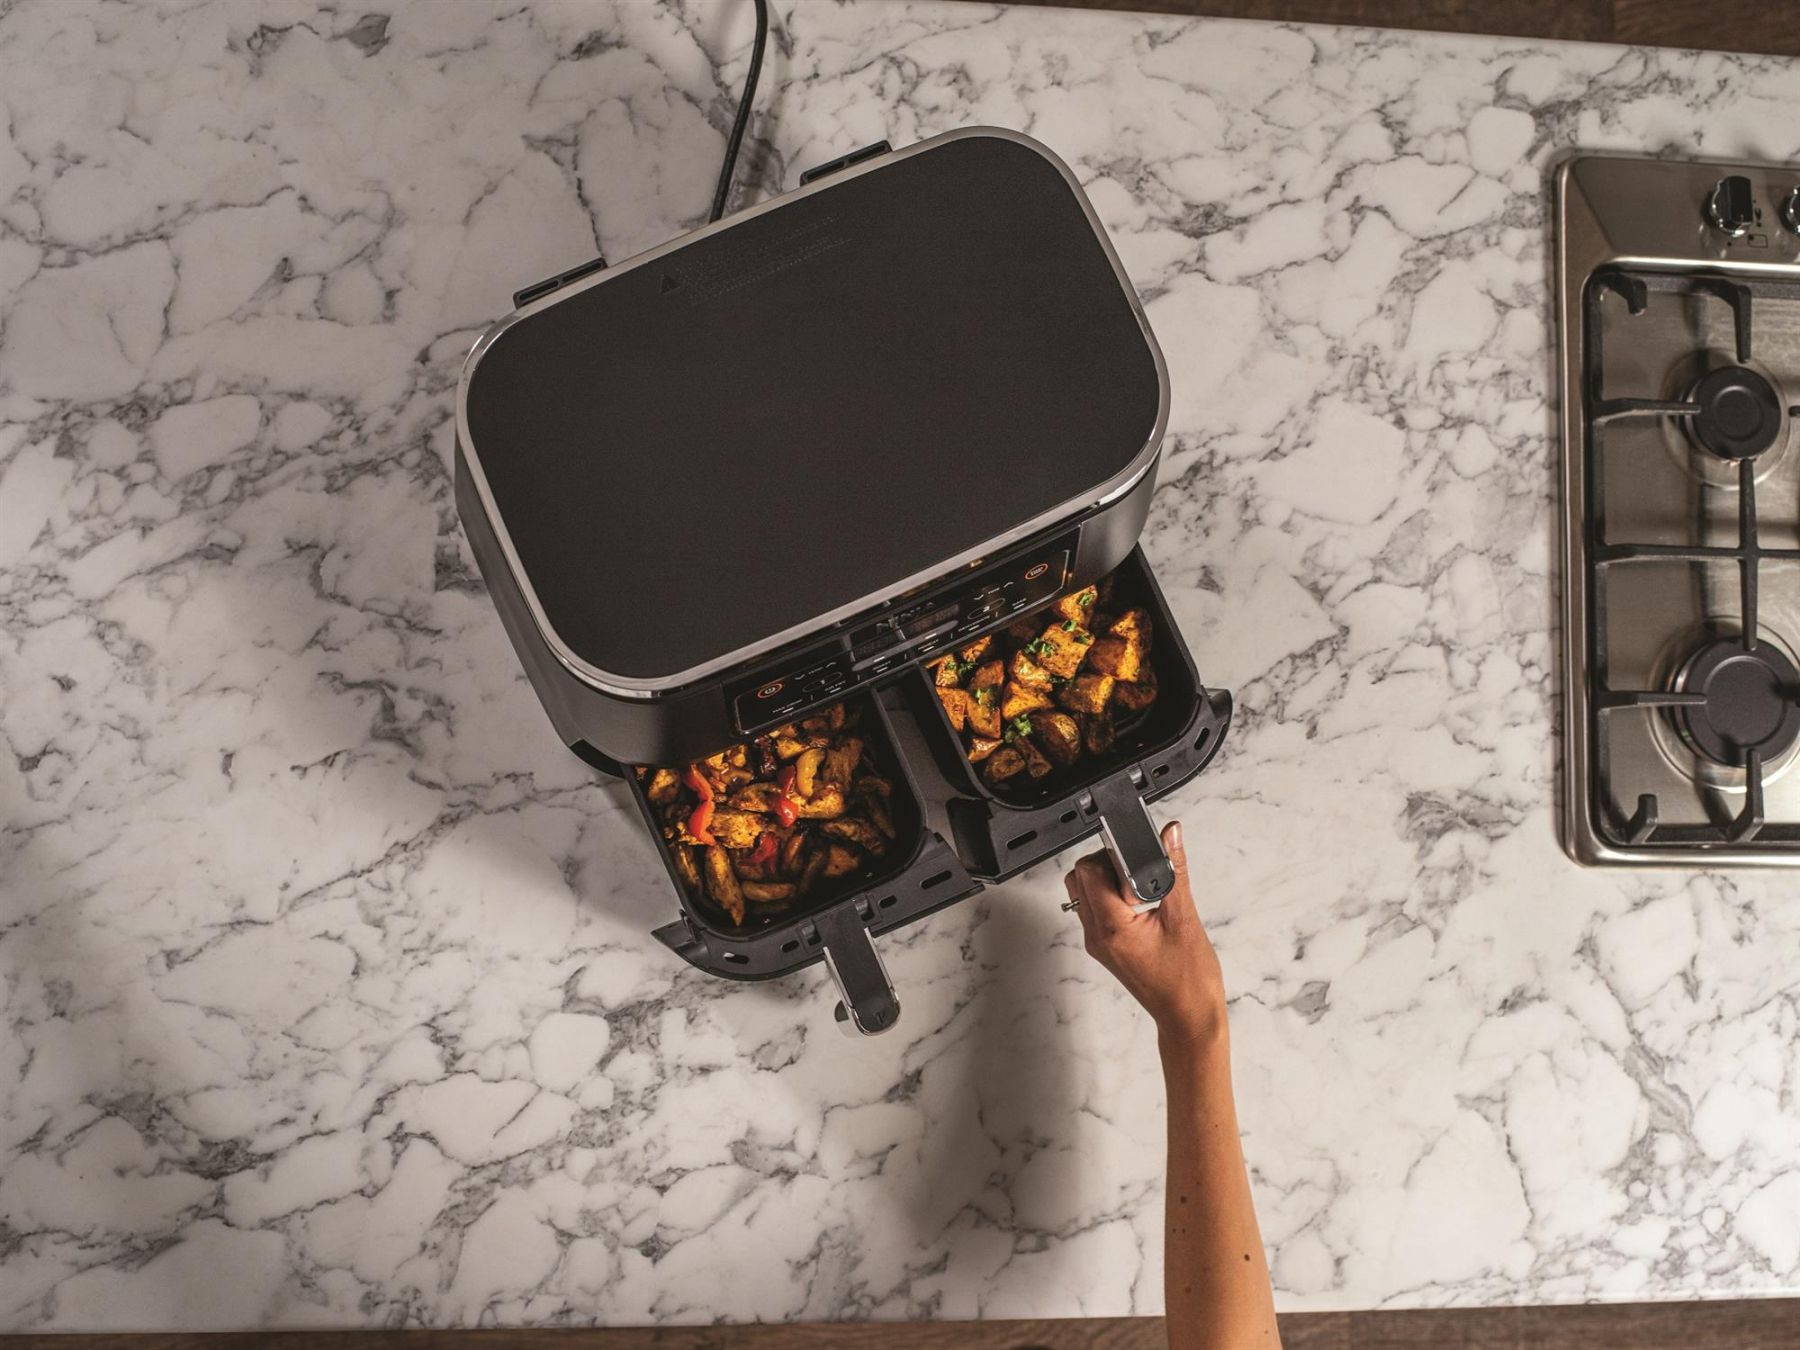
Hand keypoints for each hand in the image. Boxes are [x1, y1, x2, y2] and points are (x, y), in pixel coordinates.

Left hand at [1065, 819, 1226, 1048]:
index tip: (1139, 859)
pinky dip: (1113, 899)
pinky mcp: (1106, 947)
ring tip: (1143, 894)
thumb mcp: (1184, 917)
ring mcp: (1098, 943)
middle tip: (1142, 878)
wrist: (1189, 1017)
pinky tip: (1141, 906)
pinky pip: (1096, 910)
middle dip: (1108, 866)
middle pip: (1081, 878)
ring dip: (1109, 882)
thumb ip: (1174, 871)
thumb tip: (1170, 835)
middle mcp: (1096, 936)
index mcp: (1111, 928)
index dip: (1113, 858)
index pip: (1089, 871)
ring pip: (1085, 893)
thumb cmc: (1189, 979)